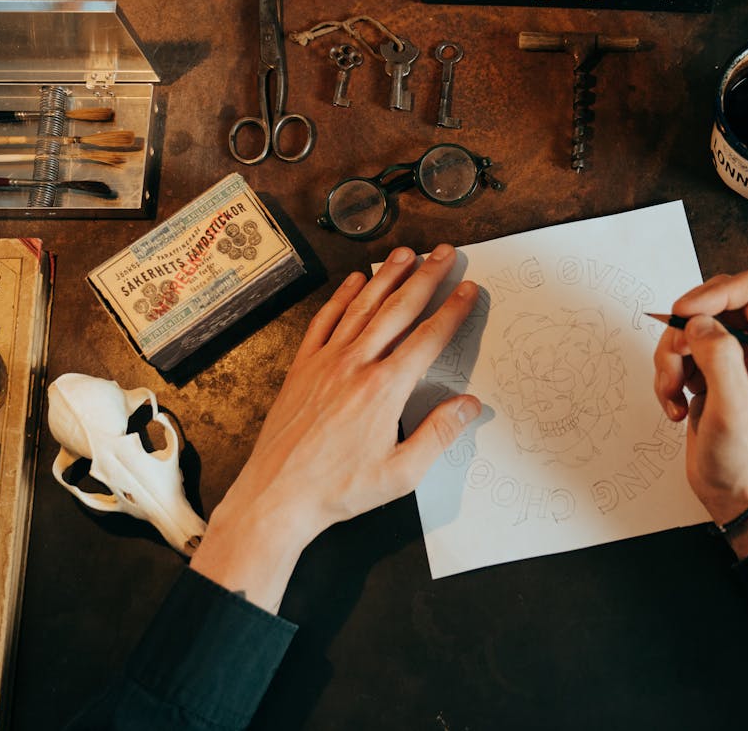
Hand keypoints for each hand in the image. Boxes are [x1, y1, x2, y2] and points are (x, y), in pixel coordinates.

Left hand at [190, 243, 479, 611]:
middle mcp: (356, 365)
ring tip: (406, 252)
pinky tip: (354, 280)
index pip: (429, 338)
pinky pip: (324, 321)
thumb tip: (470, 405)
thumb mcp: (402, 474)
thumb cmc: (338, 489)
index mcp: (385, 390)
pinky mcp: (302, 368)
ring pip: (362, 307)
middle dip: (426, 277)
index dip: (453, 310)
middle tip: (445, 252)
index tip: (468, 288)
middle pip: (399, 310)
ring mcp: (326, 362)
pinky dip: (341, 297)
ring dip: (387, 276)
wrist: (277, 495)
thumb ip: (439, 434)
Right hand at [653, 271, 747, 557]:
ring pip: (687, 328)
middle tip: (675, 361)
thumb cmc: (746, 458)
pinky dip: (666, 378)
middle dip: (683, 331)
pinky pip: (676, 353)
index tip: (684, 314)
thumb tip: (696, 323)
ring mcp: (730, 357)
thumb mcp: (734, 406)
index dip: (713, 294)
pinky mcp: (707, 372)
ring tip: (675, 394)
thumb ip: (718, 356)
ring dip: (669, 359)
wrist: (734, 492)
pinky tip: (677, 407)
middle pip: (711, 303)